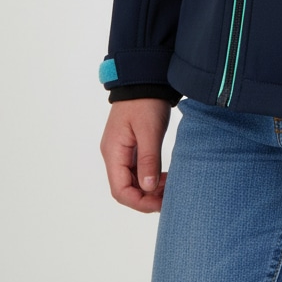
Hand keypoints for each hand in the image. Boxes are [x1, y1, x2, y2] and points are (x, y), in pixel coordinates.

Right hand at [100, 98, 171, 213]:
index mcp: (113, 152)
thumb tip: (148, 189)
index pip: (120, 190)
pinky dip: (149, 176)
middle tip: (168, 196)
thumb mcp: (150, 130)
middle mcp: (113, 154)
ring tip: (169, 186)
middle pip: (125, 188)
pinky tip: (163, 176)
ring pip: (132, 180)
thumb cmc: (146, 101)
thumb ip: (148, 159)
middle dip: (146, 197)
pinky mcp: (130, 145)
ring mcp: (121, 150)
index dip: (139, 202)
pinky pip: (136, 169)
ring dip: (148, 188)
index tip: (160, 204)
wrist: (145, 77)